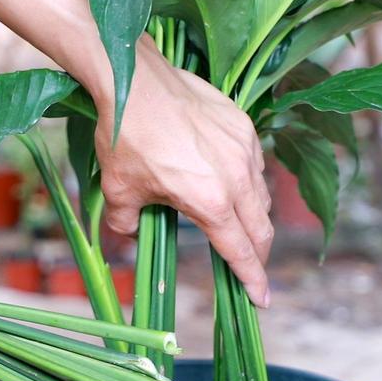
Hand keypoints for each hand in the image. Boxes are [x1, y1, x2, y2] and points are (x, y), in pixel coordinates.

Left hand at [94, 38, 272, 307]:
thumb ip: (128, 223)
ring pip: (261, 195)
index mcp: (210, 201)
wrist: (134, 81)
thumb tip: (131, 232)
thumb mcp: (119, 192)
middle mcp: (236, 177)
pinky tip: (226, 179)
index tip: (262, 299)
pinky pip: (254, 163)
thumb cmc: (125, 138)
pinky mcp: (243, 125)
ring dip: (253, 217)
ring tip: (235, 223)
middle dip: (258, 254)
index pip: (240, 251)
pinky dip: (246, 180)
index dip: (252, 279)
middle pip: (261, 228)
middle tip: (251, 268)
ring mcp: (244, 148)